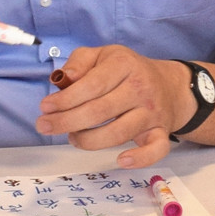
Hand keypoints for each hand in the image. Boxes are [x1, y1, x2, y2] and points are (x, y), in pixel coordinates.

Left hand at [38, 47, 182, 165]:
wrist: (169, 85)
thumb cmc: (126, 71)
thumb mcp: (102, 55)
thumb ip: (79, 62)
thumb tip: (64, 78)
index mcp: (124, 65)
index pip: (91, 85)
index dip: (65, 99)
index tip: (45, 107)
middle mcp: (140, 87)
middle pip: (99, 111)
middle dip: (67, 121)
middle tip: (45, 126)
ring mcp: (152, 112)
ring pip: (118, 133)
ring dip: (89, 141)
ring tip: (73, 138)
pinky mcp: (161, 132)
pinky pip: (156, 149)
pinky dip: (141, 159)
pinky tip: (121, 160)